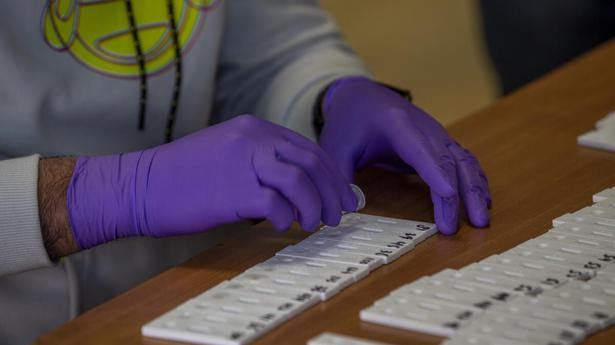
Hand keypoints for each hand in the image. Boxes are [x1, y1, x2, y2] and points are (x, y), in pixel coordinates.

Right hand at [68, 115, 356, 248]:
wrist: (139, 185)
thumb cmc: (181, 175)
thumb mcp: (226, 150)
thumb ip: (259, 157)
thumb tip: (295, 181)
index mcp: (254, 128)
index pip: (308, 147)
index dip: (331, 173)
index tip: (341, 193)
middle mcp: (253, 139)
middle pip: (312, 162)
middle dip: (333, 190)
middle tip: (340, 213)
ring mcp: (243, 163)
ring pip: (301, 181)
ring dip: (316, 205)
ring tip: (316, 223)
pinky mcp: (233, 191)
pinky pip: (276, 204)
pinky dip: (287, 217)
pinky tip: (284, 225)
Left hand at [319, 77, 490, 233]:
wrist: (362, 96)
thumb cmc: (349, 122)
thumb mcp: (335, 147)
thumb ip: (339, 177)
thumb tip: (347, 210)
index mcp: (396, 124)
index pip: (421, 149)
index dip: (435, 172)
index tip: (448, 194)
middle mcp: (425, 127)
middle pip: (448, 160)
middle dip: (458, 194)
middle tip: (460, 227)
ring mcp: (437, 134)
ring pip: (464, 161)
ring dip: (475, 191)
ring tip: (480, 221)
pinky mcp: (442, 143)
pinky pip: (465, 162)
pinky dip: (476, 182)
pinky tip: (482, 203)